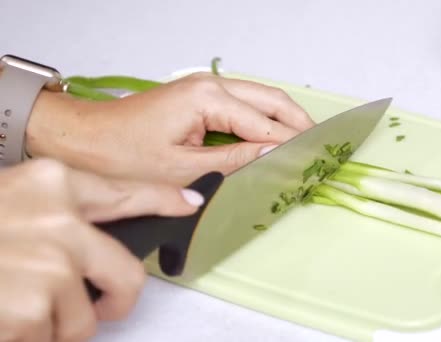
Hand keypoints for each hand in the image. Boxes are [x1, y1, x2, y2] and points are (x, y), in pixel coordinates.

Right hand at [0, 159, 203, 341]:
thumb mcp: (10, 200)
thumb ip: (55, 213)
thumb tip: (91, 237)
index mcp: (53, 183)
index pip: (128, 193)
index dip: (166, 200)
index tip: (192, 204)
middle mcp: (60, 221)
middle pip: (127, 273)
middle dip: (119, 301)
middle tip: (103, 310)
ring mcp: (52, 265)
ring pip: (84, 318)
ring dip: (56, 323)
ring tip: (18, 306)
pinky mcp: (34, 308)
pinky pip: (49, 338)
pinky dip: (29, 337)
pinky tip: (6, 317)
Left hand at [26, 72, 315, 184]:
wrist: (85, 139)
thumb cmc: (124, 154)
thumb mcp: (183, 169)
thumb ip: (234, 163)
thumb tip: (273, 159)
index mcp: (208, 98)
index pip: (264, 122)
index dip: (291, 144)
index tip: (314, 162)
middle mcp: (212, 85)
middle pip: (271, 100)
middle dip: (298, 124)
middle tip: (321, 149)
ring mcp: (206, 88)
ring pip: (260, 99)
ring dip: (282, 121)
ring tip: (304, 146)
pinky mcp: (200, 97)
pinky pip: (243, 105)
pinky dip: (262, 121)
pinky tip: (272, 140)